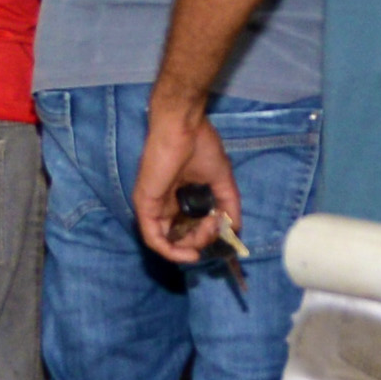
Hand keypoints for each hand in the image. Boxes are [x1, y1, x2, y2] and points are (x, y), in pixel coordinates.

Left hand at [134, 99, 234, 264]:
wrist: (183, 126)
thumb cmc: (200, 145)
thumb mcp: (222, 180)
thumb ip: (229, 205)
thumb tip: (235, 229)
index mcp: (179, 196)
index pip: (189, 227)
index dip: (206, 234)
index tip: (221, 228)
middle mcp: (164, 203)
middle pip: (178, 237)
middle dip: (200, 241)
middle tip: (215, 230)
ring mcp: (152, 205)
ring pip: (166, 241)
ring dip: (189, 247)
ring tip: (205, 237)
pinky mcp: (145, 205)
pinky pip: (153, 238)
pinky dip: (170, 251)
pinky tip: (189, 253)